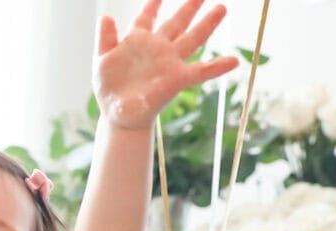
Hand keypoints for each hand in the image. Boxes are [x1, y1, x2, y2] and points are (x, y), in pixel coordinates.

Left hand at [94, 0, 237, 129]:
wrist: (118, 115)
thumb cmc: (109, 90)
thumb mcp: (101, 61)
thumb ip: (105, 38)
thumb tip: (106, 16)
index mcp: (138, 41)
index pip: (146, 17)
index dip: (153, 4)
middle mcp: (158, 48)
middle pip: (177, 22)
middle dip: (190, 7)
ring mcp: (169, 62)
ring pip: (192, 39)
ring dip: (207, 24)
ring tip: (221, 8)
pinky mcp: (177, 79)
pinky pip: (202, 71)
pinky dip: (218, 67)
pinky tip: (234, 61)